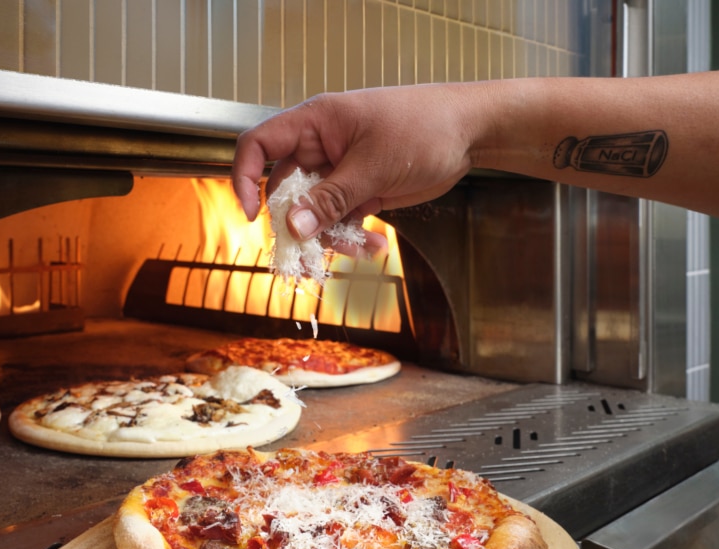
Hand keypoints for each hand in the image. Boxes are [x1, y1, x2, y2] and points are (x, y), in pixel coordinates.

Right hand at [232, 84, 481, 254]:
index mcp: (315, 123)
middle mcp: (321, 147)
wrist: (472, 133)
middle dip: (297, 225)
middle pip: (285, 191)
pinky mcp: (360, 191)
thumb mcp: (374, 165)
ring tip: (360, 247)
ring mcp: (340, 171)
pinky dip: (352, 237)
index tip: (252, 215)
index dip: (245, 178)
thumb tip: (293, 227)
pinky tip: (374, 244)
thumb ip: (330, 199)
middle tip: (309, 255)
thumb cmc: (425, 127)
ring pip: (314, 214)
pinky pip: (340, 220)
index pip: (259, 145)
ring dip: (330, 237)